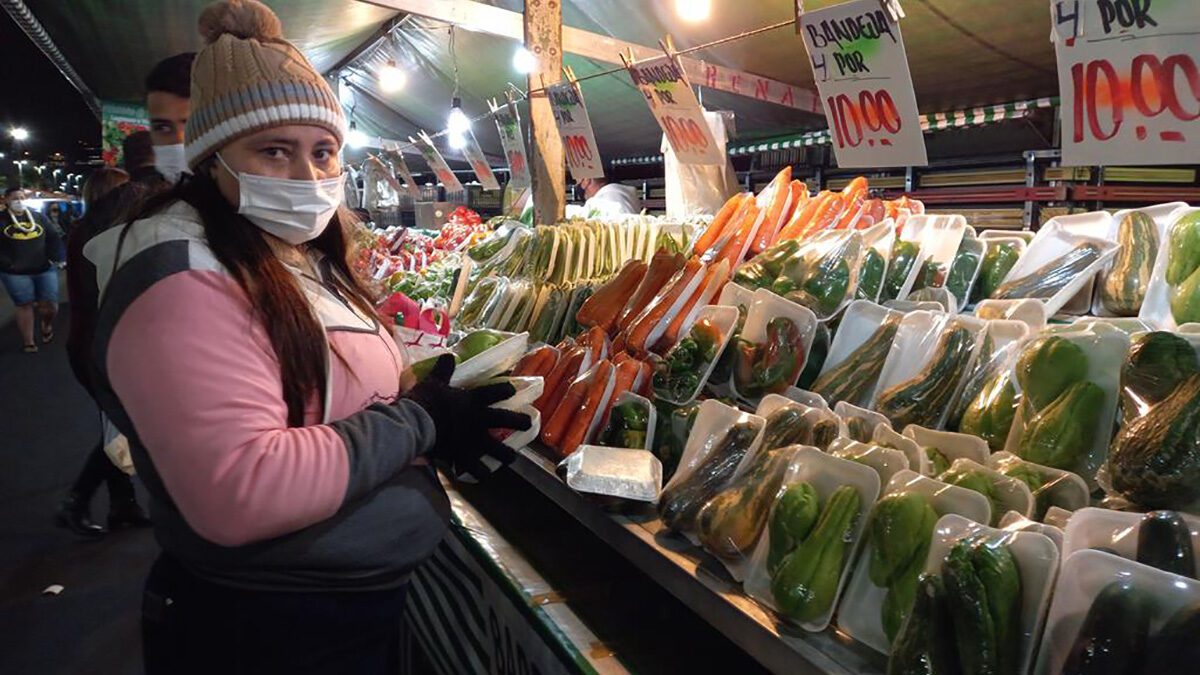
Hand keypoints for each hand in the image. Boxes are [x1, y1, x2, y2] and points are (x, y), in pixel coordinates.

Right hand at [404, 354, 530, 479]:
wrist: (414, 425)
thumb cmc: (425, 401)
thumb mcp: (434, 381)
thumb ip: (444, 370)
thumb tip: (448, 355)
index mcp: (473, 400)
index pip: (497, 391)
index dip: (507, 389)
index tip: (512, 389)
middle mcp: (479, 420)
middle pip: (506, 419)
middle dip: (520, 421)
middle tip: (528, 423)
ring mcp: (473, 440)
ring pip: (497, 449)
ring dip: (506, 455)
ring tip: (512, 458)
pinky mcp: (463, 457)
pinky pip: (476, 468)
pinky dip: (481, 472)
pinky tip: (484, 474)